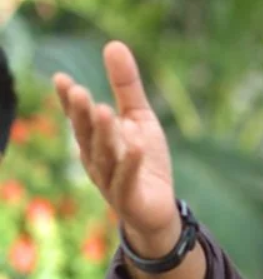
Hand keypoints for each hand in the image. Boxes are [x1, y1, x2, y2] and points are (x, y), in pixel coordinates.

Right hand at [53, 41, 178, 253]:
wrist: (158, 209)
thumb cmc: (145, 161)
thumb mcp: (139, 118)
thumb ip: (126, 86)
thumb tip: (113, 44)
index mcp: (95, 140)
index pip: (79, 117)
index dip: (69, 101)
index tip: (62, 79)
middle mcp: (97, 159)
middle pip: (87, 135)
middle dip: (81, 115)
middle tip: (79, 92)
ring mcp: (110, 181)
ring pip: (105, 156)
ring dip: (104, 135)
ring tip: (104, 111)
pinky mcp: (129, 198)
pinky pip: (128, 180)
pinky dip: (131, 164)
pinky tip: (136, 148)